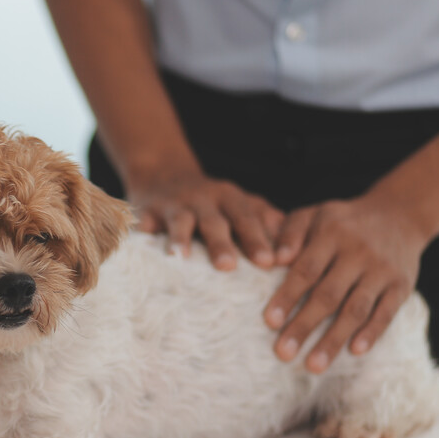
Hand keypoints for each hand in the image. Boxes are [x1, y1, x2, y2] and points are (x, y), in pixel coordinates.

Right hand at [133, 171, 284, 269]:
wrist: (161, 171)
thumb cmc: (210, 200)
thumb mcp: (239, 203)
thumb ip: (266, 222)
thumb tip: (296, 252)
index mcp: (230, 198)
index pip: (248, 218)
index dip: (259, 238)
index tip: (272, 263)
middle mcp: (203, 199)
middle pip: (215, 221)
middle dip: (221, 242)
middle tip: (229, 266)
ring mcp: (173, 205)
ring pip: (179, 221)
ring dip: (180, 239)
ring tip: (180, 259)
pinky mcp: (145, 211)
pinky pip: (142, 224)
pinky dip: (141, 236)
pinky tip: (142, 250)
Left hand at [263, 197, 426, 372]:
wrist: (399, 214)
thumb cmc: (342, 221)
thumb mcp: (314, 214)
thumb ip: (290, 232)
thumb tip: (273, 259)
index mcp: (332, 234)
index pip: (306, 269)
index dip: (288, 296)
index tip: (270, 321)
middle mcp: (358, 252)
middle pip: (328, 295)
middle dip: (304, 325)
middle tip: (283, 353)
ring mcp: (382, 270)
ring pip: (356, 309)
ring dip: (334, 339)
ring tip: (313, 365)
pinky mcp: (402, 285)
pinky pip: (386, 312)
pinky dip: (372, 333)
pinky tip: (354, 351)